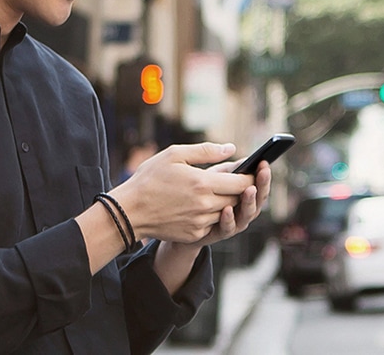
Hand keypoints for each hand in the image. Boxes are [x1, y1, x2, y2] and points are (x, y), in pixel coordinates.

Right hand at [109, 142, 257, 243]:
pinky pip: (213, 224)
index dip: (252, 177)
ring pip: (226, 212)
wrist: (129, 210)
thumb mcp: (174, 154)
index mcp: (203, 183)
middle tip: (237, 179)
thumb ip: (205, 150)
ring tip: (215, 190)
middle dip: (241, 189)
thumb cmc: (150, 178)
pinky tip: (200, 204)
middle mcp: (206, 205)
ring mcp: (201, 222)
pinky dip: (212, 214)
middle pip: (237, 198)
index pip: (242, 183)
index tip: (254, 171)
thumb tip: (231, 149)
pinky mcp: (194, 234)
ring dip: (226, 201)